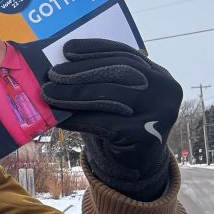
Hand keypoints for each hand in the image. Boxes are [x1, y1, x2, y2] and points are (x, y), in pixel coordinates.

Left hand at [41, 38, 181, 199]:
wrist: (137, 164)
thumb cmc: (120, 123)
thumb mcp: (116, 96)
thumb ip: (101, 78)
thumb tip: (60, 64)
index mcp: (159, 73)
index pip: (125, 54)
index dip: (95, 49)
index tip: (67, 49)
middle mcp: (165, 89)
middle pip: (117, 71)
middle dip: (81, 71)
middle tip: (53, 74)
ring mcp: (160, 112)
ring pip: (109, 96)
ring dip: (73, 93)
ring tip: (48, 93)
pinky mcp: (147, 134)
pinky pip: (104, 123)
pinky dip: (78, 119)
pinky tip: (60, 118)